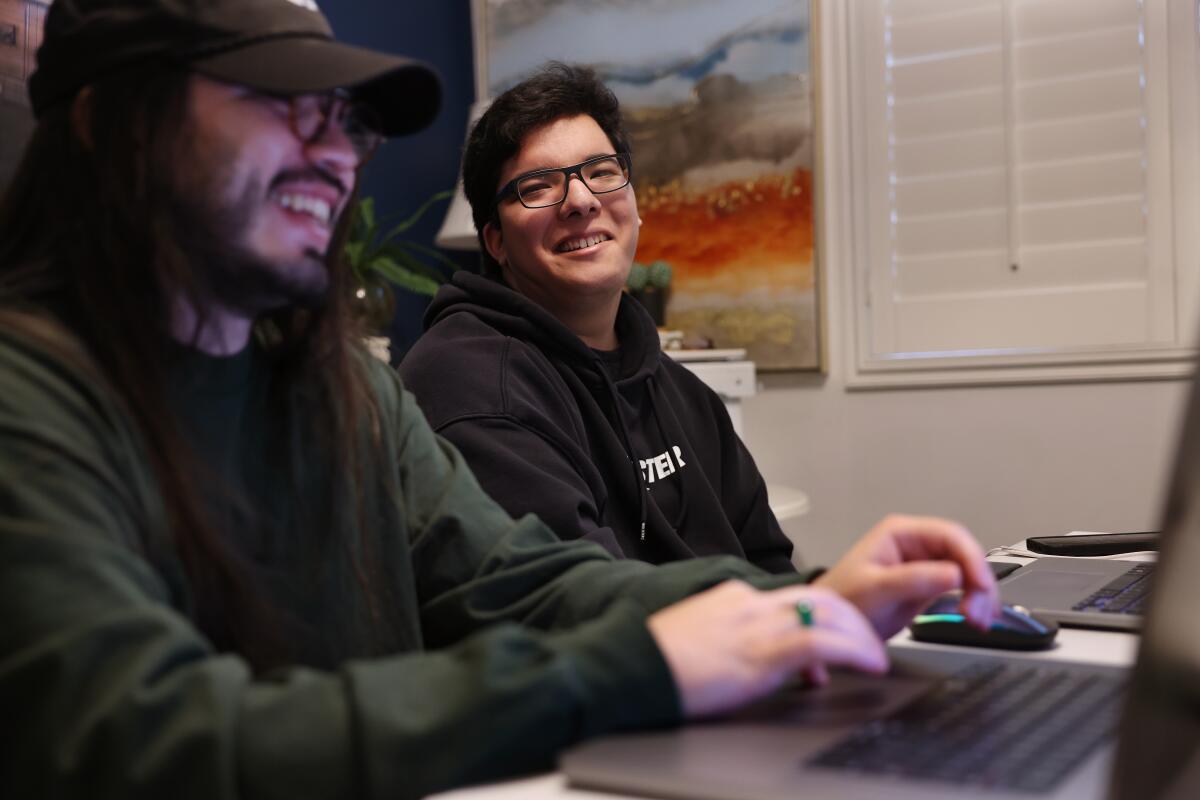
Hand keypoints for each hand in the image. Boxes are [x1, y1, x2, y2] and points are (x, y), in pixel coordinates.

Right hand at [647, 580, 887, 718]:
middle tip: (869, 645)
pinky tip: (870, 665)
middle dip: (853, 620)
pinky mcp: (761, 652)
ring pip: (832, 614)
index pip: (792, 598)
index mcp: (733, 598)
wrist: (628, 666)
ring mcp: (757, 626)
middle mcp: (750, 604)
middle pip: (821, 598)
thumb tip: (743, 662)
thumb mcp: (695, 642)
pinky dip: (855, 651)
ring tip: (877, 659)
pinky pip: (824, 643)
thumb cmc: (652, 663)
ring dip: (863, 637)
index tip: (836, 640)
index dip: (824, 617)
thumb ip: (725, 642)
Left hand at [814, 514, 999, 638]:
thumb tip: (953, 574)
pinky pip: (961, 588)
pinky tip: (977, 618)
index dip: (971, 558)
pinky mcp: (927, 586)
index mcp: (900, 534)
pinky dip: (974, 603)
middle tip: (980, 613)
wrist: (829, 626)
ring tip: (978, 621)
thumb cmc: (842, 600)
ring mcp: (923, 565)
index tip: (981, 586)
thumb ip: (912, 579)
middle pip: (964, 554)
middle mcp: (915, 545)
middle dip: (978, 582)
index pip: (950, 535)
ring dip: (980, 596)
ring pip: (967, 572)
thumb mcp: (874, 589)